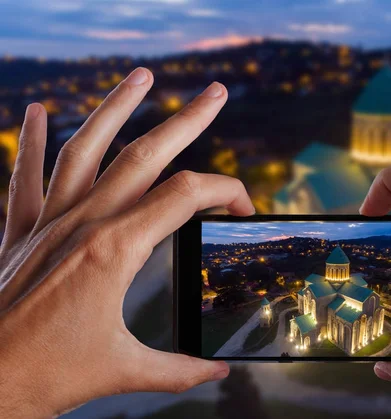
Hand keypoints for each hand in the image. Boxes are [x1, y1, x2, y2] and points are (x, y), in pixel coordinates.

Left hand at [0, 68, 254, 417]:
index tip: (244, 207)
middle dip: (187, 121)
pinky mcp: (21, 233)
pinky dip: (31, 142)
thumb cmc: (46, 376)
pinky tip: (38, 112)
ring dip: (116, 108)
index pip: (187, 196)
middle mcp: (84, 223)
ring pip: (87, 148)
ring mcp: (49, 222)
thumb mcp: (124, 372)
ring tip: (142, 76)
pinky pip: (25, 176)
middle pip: (146, 155)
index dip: (226, 192)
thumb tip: (216, 374)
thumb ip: (179, 369)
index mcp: (116, 250)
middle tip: (215, 94)